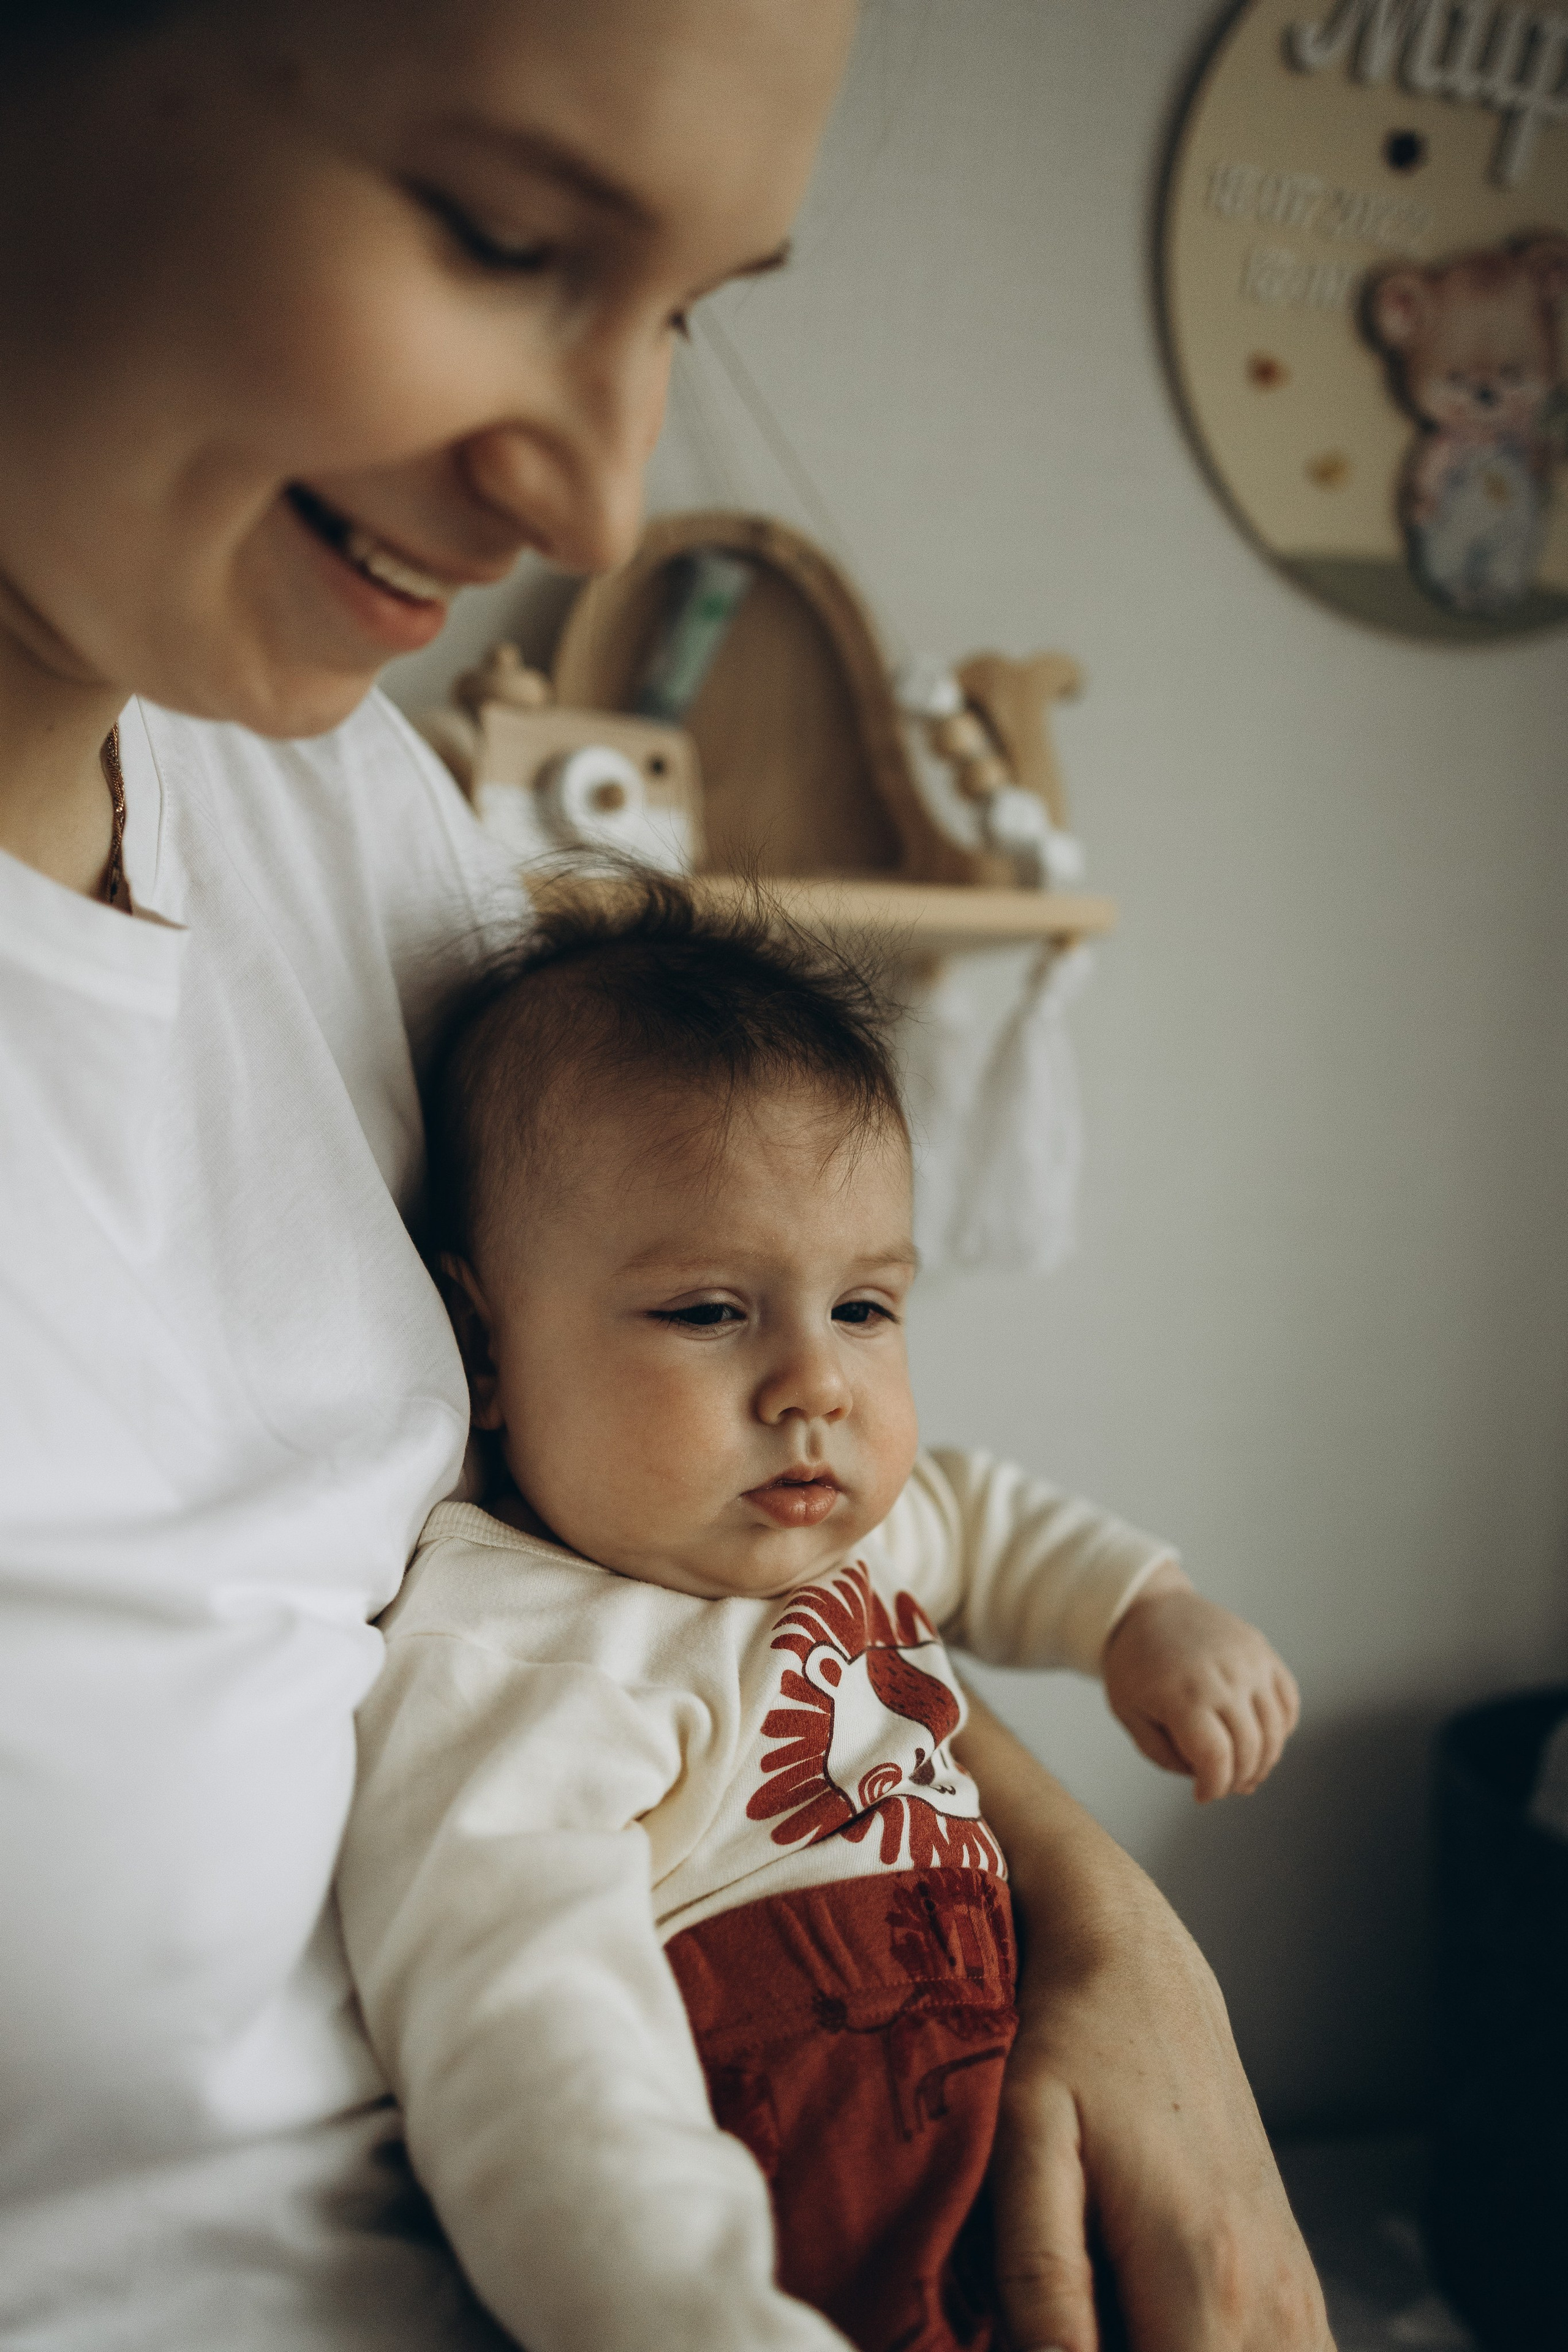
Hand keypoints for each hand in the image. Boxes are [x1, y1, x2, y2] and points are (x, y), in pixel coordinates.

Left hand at [954, 1697, 1331, 2351]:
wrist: (1139, 1966)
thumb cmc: (1073, 2044)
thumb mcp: (1028, 2142)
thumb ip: (1041, 2273)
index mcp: (1204, 2271)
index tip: (1063, 2342)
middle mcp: (1270, 2292)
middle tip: (1079, 2315)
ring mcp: (1295, 2288)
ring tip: (1113, 2310)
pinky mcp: (1296, 2277)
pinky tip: (1159, 2322)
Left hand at [1102, 1567, 1299, 1801]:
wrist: (1148, 1605)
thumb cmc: (1134, 1663)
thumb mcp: (1128, 1713)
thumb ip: (1163, 1755)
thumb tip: (1206, 1778)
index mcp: (1184, 1695)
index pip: (1217, 1760)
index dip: (1214, 1788)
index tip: (1202, 1795)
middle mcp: (1224, 1677)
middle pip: (1250, 1750)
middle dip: (1237, 1780)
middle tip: (1222, 1785)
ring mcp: (1249, 1661)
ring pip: (1275, 1731)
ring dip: (1264, 1761)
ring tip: (1243, 1769)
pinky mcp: (1263, 1651)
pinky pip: (1288, 1702)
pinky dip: (1281, 1730)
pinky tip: (1260, 1739)